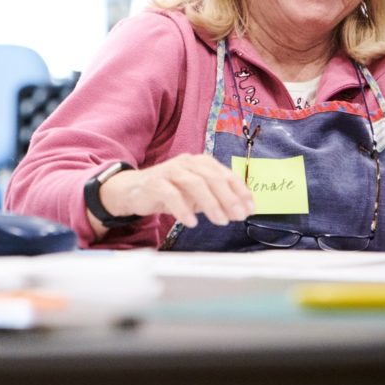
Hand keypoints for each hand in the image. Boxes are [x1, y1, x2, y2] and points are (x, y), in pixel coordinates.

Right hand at [98, 153, 254, 229]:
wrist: (134, 190)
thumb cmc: (170, 191)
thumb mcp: (197, 194)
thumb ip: (217, 198)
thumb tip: (242, 209)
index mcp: (201, 162)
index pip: (226, 174)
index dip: (240, 191)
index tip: (250, 208)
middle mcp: (187, 162)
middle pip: (212, 177)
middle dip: (229, 198)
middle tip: (238, 216)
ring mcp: (170, 170)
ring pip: (194, 183)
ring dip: (210, 203)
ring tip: (221, 221)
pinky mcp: (155, 182)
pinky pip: (171, 194)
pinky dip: (183, 209)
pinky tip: (191, 222)